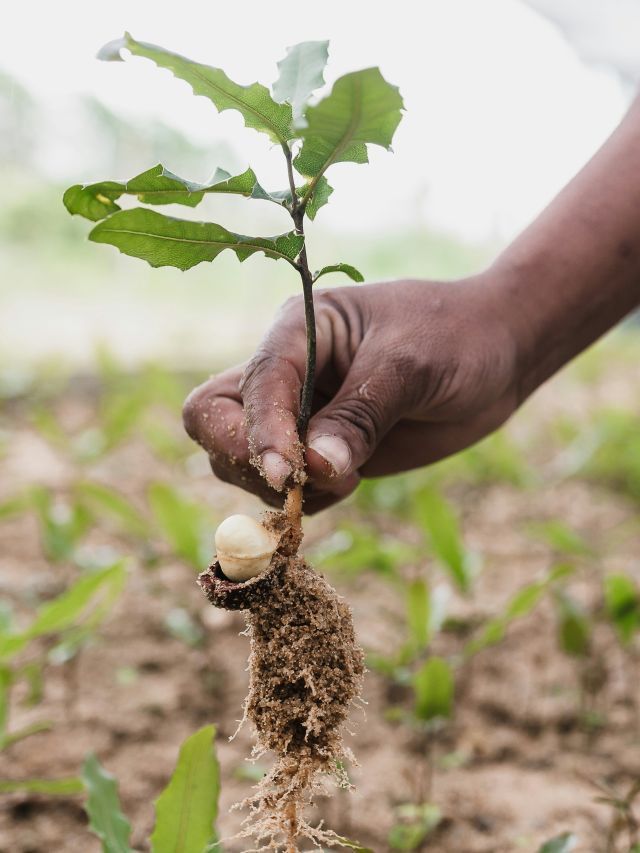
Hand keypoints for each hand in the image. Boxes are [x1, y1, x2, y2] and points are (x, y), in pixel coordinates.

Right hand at [183, 274, 520, 511]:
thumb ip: (360, 416)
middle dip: (244, 458)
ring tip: (349, 478)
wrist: (496, 354)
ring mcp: (299, 413)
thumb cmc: (456, 337)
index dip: (261, 432)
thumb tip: (315, 469)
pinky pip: (284, 487)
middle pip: (214, 419)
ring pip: (240, 460)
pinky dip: (304, 500)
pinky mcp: (319, 450)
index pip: (253, 384)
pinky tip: (349, 484)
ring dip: (280, 487)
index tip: (290, 475)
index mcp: (298, 329)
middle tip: (298, 483)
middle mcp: (287, 372)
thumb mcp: (410, 366)